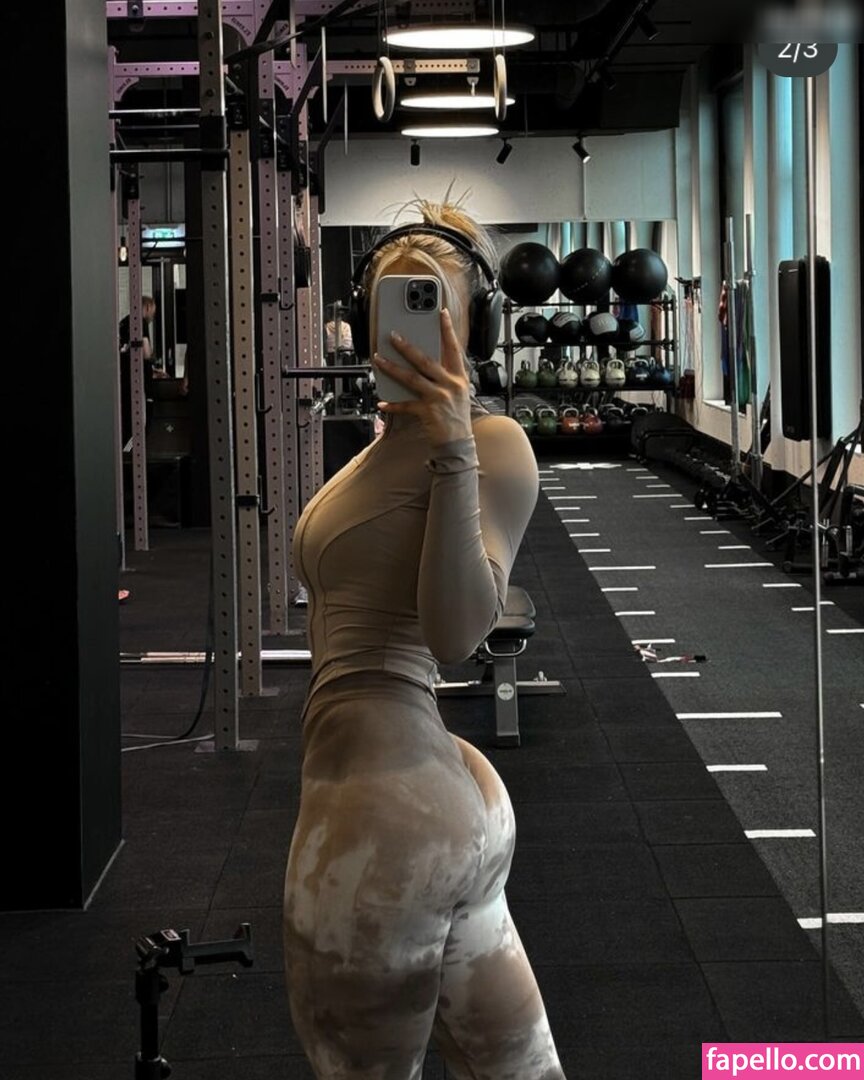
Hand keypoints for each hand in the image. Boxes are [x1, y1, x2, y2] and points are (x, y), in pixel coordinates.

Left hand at [372, 309, 471, 446]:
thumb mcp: (457, 392)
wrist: (458, 442)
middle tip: (393, 335)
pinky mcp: (427, 411)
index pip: (454, 348)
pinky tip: (382, 403)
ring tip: (378, 359)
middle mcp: (449, 385)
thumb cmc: (456, 416)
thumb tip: (422, 361)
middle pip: (425, 361)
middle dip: (407, 347)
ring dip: (393, 368)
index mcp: (458, 377)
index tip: (442, 313)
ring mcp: (438, 398)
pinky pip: (405, 405)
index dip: (448, 330)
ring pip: (411, 378)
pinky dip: (393, 404)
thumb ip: (444, 376)